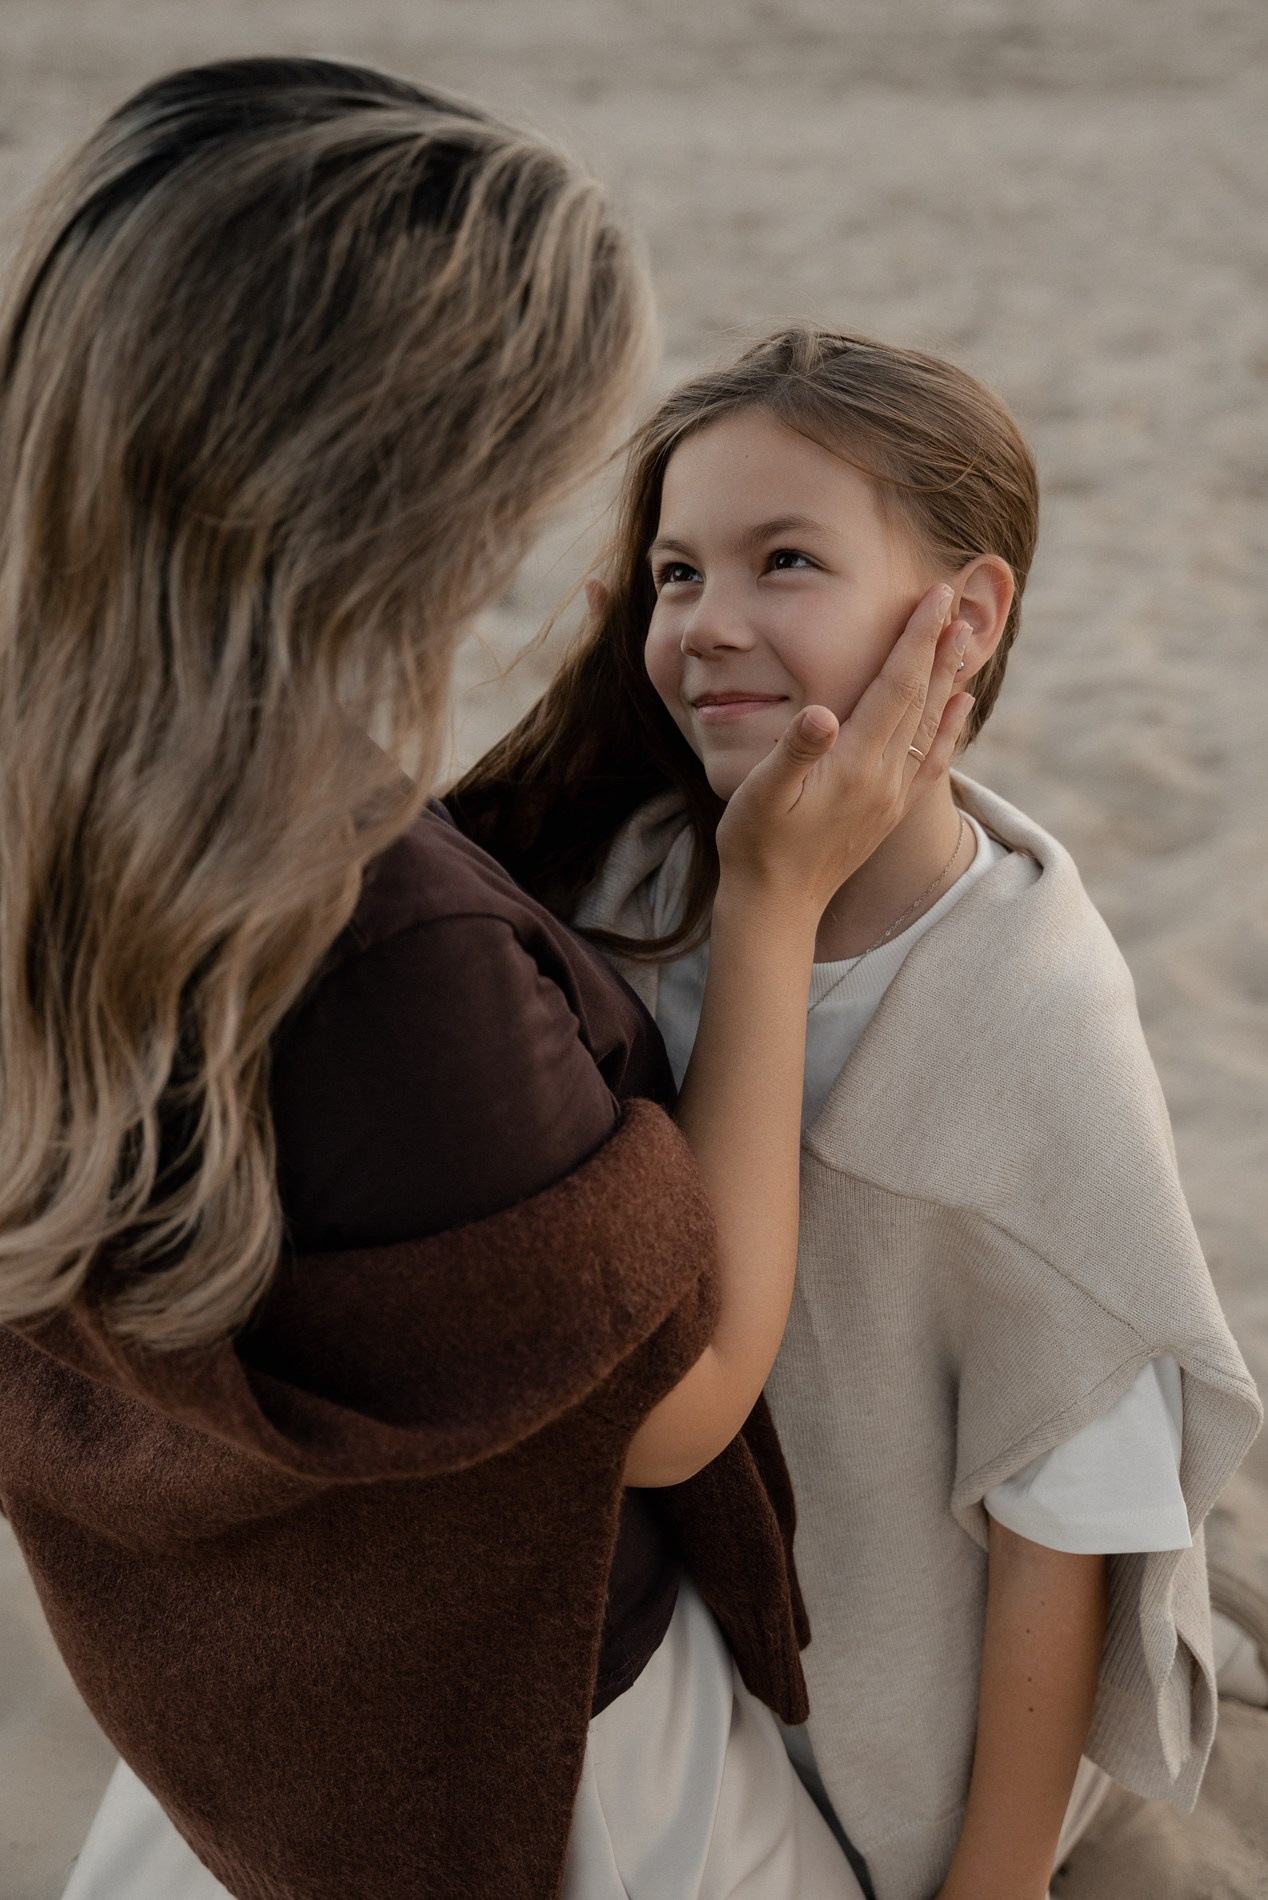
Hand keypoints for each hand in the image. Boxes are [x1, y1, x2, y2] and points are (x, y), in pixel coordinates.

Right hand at [715, 582, 972, 920]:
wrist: (776, 906)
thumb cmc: (755, 845)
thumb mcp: (759, 793)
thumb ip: (792, 750)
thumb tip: (819, 712)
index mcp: (856, 765)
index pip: (895, 687)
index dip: (916, 639)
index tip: (934, 598)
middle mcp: (885, 779)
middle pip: (922, 699)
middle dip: (939, 646)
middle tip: (957, 601)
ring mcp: (891, 796)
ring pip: (932, 725)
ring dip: (948, 677)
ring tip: (964, 638)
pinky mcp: (890, 811)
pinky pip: (932, 759)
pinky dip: (949, 726)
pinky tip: (960, 705)